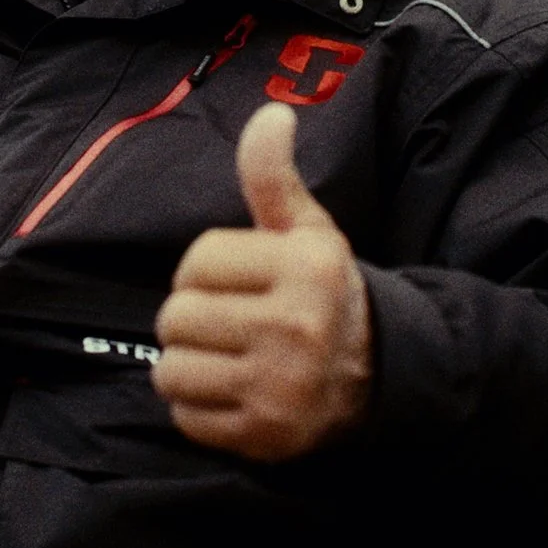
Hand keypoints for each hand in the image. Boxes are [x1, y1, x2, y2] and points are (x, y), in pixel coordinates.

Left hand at [152, 102, 371, 461]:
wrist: (376, 373)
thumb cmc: (321, 290)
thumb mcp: (307, 230)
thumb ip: (273, 177)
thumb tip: (272, 112)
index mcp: (306, 266)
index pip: (197, 262)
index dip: (204, 271)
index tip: (234, 281)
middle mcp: (297, 326)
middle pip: (176, 318)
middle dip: (190, 319)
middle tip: (225, 323)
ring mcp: (282, 386)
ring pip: (172, 370)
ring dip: (186, 365)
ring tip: (222, 357)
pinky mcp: (266, 435)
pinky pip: (186, 418)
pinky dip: (196, 407)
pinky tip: (230, 390)